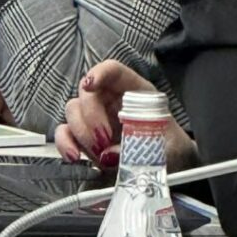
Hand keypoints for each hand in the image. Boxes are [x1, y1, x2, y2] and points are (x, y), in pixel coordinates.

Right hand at [54, 59, 197, 170]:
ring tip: (100, 154)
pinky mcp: (84, 138)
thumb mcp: (165, 146)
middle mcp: (111, 99)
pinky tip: (75, 157)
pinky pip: (65, 133)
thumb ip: (139, 147)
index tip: (90, 85)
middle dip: (91, 116)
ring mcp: (95, 117)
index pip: (113, 70)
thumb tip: (108, 154)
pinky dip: (65, 143)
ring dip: (81, 132)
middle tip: (104, 141)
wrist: (171, 165)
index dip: (100, 73)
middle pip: (87, 92)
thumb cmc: (170, 147)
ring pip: (73, 110)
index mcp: (135, 90)